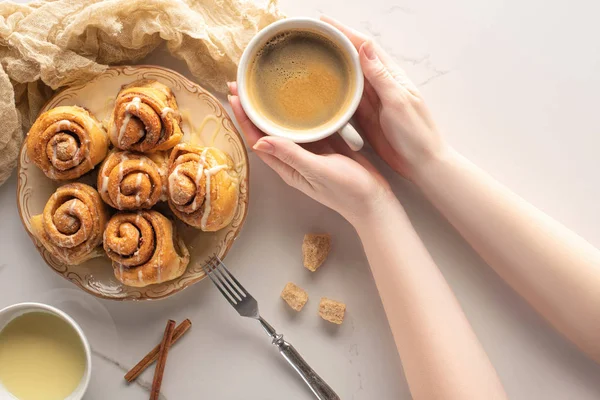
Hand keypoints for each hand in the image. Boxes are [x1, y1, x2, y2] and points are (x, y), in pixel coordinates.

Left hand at [227, 82, 391, 225]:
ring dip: (272, 108)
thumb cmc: (347, 191)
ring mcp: (309, 151)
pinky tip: (297, 95)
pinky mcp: (325, 144)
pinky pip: (306, 125)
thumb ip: (291, 155)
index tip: (234, 96)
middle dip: (252, 109)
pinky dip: (298, 111)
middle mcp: (293, 158)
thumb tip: (260, 139)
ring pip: (284, 126)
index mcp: (286, 167)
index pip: (257, 140)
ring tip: (262, 85)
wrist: (374, 201)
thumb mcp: (318, 172)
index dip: (244, 119)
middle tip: (241, 84)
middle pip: (266, 130)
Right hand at [321, 16, 444, 179]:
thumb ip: (380, 76)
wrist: (422, 164)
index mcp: (391, 76)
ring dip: (332, 65)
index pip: (364, 46)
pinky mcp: (365, 117)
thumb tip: (364, 46)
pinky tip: (320, 88)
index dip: (344, 32)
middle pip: (353, 58)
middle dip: (334, 44)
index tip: (324, 22)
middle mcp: (380, 85)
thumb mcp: (398, 102)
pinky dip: (333, 91)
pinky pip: (346, 100)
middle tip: (311, 35)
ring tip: (311, 56)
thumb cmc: (417, 134)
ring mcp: (372, 101)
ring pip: (348, 77)